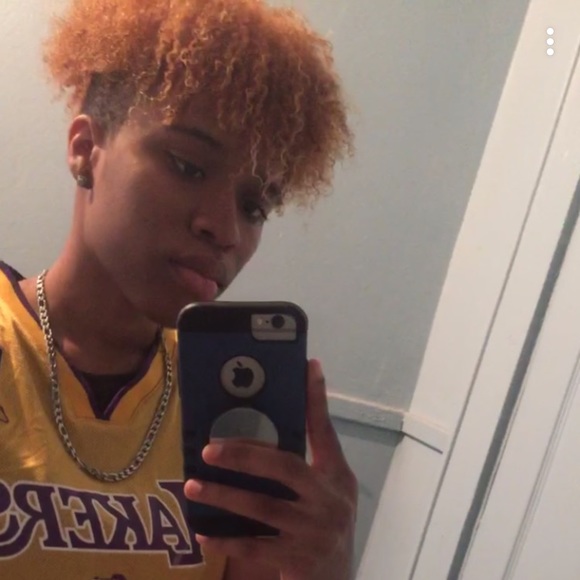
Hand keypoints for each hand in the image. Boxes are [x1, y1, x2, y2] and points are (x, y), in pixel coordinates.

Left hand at [183, 359, 357, 579]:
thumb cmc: (327, 524)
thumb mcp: (330, 488)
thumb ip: (309, 458)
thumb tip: (286, 417)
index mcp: (336, 476)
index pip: (325, 431)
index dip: (316, 400)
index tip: (308, 366)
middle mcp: (328, 500)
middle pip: (283, 468)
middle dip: (244, 456)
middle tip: (208, 450)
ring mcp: (313, 532)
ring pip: (263, 508)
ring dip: (224, 497)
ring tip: (193, 486)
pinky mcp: (297, 561)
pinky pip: (255, 550)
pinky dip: (227, 541)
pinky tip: (203, 535)